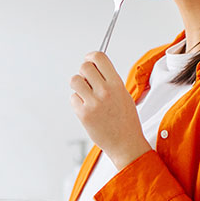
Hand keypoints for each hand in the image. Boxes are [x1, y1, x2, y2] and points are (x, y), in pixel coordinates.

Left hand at [70, 51, 150, 169]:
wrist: (126, 143)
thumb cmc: (126, 121)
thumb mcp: (124, 95)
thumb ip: (110, 80)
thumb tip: (94, 68)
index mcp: (117, 84)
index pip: (99, 57)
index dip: (91, 57)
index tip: (90, 61)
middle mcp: (105, 92)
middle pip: (84, 67)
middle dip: (84, 72)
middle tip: (88, 81)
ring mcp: (93, 103)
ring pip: (74, 80)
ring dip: (78, 86)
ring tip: (86, 95)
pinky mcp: (84, 114)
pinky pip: (73, 98)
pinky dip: (77, 102)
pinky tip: (87, 109)